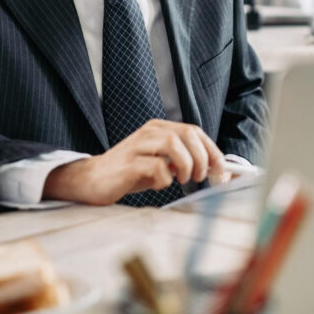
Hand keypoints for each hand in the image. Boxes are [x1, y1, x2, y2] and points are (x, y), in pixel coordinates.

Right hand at [42, 120, 225, 204]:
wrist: (91, 180)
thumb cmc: (129, 173)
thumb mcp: (160, 163)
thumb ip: (182, 161)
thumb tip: (215, 169)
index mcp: (159, 129)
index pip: (194, 131)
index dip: (212, 150)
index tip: (222, 171)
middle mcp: (149, 132)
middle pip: (187, 134)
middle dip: (202, 158)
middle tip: (201, 177)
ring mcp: (137, 146)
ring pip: (172, 144)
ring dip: (186, 164)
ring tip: (183, 179)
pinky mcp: (128, 163)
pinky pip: (155, 167)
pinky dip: (164, 179)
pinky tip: (157, 184)